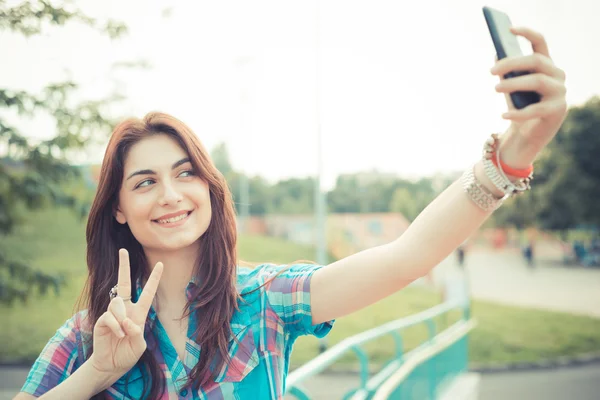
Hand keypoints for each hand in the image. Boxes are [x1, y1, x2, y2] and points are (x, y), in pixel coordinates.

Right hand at [89, 249, 162, 375]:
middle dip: (123, 266)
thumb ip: (137, 333)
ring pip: (117, 302)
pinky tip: (117, 335)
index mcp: (139, 312)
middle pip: (124, 283)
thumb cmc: (127, 354)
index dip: (154, 279)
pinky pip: (109, 316)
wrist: (111, 366)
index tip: (161, 264)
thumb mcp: (139, 346)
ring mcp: (113, 314)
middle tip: (123, 250)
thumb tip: (127, 321)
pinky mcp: (102, 320)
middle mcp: (126, 309)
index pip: (147, 292)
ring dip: (122, 318)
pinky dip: (116, 326)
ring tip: (123, 334)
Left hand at [491, 26, 566, 166]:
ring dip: (514, 84)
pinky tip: (503, 114)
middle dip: (512, 63)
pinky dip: (517, 112)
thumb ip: (506, 71)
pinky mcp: (557, 111)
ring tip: (496, 88)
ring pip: (538, 81)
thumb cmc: (517, 106)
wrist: (525, 136)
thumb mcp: (509, 87)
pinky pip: (536, 109)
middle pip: (537, 60)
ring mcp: (559, 93)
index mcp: (546, 65)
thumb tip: (497, 53)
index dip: (527, 33)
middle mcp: (557, 75)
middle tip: (491, 71)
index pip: (540, 43)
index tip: (509, 30)